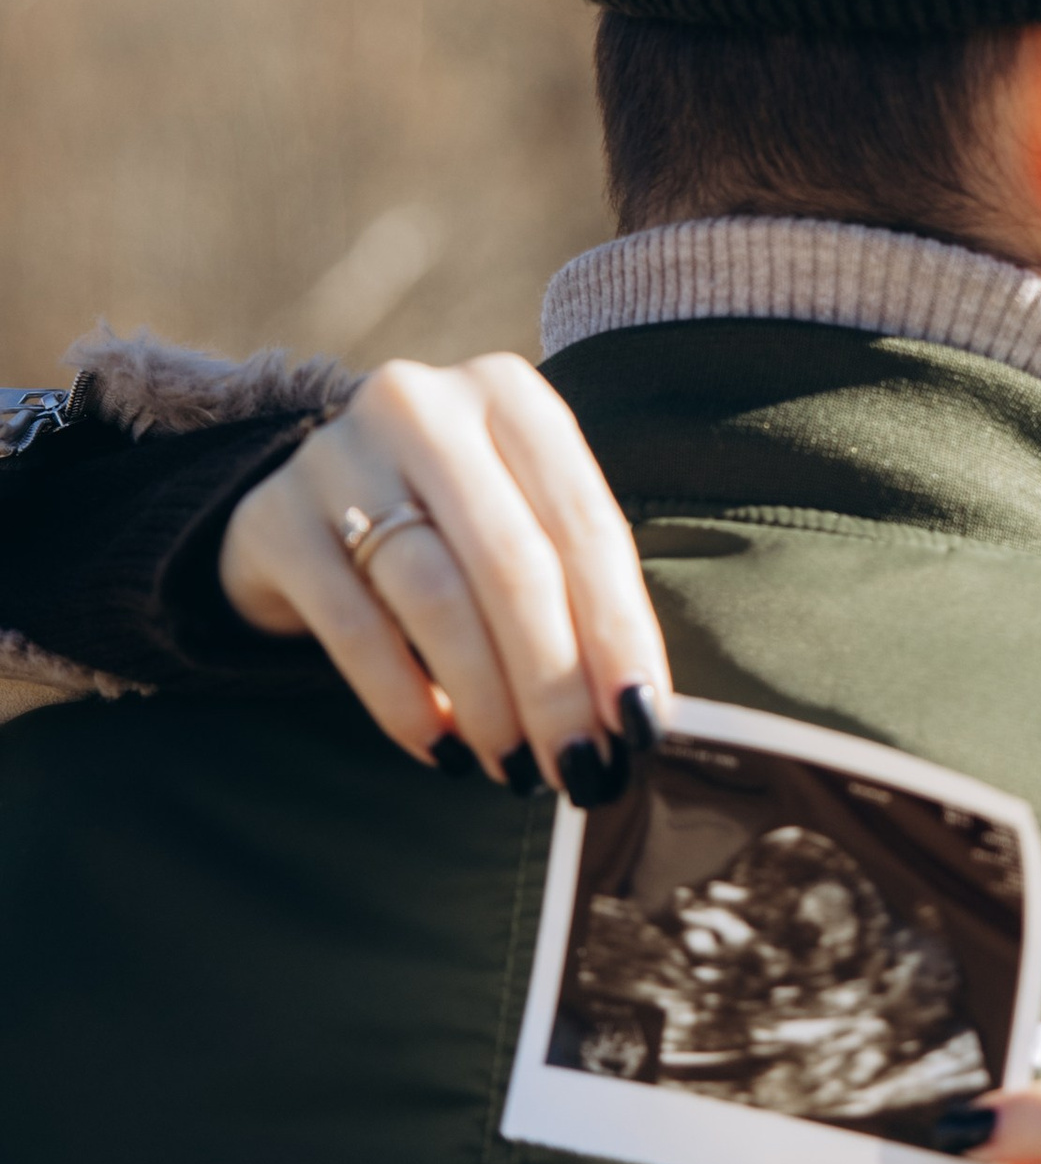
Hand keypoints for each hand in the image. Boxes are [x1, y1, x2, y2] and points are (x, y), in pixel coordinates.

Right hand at [219, 355, 669, 795]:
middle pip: (513, 565)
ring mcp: (340, 456)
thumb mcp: (518, 517)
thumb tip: (632, 712)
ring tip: (515, 766)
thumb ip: (575, 589)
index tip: (642, 721)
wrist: (303, 500)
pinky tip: (440, 747)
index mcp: (510, 397)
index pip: (584, 526)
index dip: (619, 632)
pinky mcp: (275, 519)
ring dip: (487, 700)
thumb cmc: (447, 521)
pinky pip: (354, 628)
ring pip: (437, 598)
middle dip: (556, 682)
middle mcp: (426, 408)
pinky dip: (405, 701)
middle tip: (581, 766)